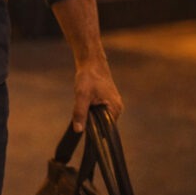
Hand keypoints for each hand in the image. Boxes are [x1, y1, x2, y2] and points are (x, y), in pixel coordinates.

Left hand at [50, 0, 123, 132]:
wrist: (91, 62)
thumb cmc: (88, 77)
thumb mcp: (81, 95)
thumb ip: (80, 113)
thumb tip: (78, 131)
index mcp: (114, 109)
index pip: (107, 130)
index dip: (95, 132)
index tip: (85, 131)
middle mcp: (117, 108)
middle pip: (104, 124)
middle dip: (92, 122)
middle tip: (82, 114)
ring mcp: (114, 104)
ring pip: (101, 117)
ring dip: (91, 115)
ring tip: (85, 105)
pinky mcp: (108, 100)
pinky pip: (100, 110)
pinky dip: (92, 110)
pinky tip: (86, 103)